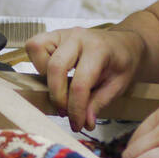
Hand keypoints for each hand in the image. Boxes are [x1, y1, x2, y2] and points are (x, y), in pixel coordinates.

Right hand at [24, 25, 145, 131]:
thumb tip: (84, 123)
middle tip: (66, 112)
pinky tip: (53, 75)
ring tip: (60, 89)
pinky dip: (38, 63)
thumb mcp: (118, 86)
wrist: (123, 44)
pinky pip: (35, 46)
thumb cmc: (121, 63)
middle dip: (58, 97)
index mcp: (98, 49)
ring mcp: (64, 33)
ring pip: (38, 50)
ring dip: (44, 76)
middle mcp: (78, 37)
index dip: (76, 109)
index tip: (77, 124)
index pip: (80, 84)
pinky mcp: (53, 35)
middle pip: (55, 68)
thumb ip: (99, 103)